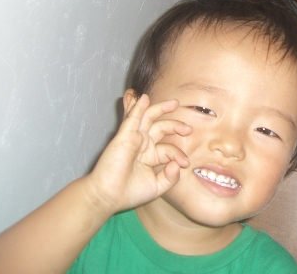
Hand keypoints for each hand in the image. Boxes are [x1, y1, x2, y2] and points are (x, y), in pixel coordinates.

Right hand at [85, 93, 191, 214]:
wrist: (108, 197)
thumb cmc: (129, 193)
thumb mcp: (157, 186)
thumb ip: (171, 177)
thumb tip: (178, 164)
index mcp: (150, 155)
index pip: (169, 148)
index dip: (178, 154)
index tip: (185, 163)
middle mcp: (143, 145)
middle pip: (161, 128)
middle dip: (175, 126)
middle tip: (188, 129)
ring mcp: (134, 139)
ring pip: (148, 118)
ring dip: (160, 108)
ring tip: (174, 103)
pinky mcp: (125, 137)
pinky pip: (133, 119)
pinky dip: (138, 108)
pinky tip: (144, 99)